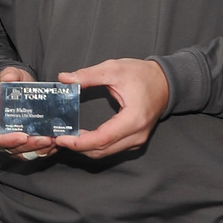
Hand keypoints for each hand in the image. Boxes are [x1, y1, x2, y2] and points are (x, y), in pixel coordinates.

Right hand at [0, 67, 58, 159]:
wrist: (19, 90)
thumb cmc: (10, 85)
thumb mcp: (10, 75)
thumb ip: (8, 74)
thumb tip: (9, 77)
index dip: (7, 140)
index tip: (23, 136)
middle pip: (10, 148)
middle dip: (29, 145)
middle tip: (45, 139)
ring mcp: (9, 141)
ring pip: (23, 153)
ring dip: (39, 149)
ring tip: (53, 140)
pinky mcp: (22, 144)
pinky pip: (32, 152)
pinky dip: (44, 150)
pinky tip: (55, 142)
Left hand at [53, 58, 169, 159]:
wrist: (164, 82)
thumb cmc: (142, 75)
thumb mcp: (114, 69)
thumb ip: (88, 75)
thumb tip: (64, 78)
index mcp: (134, 119)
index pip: (102, 139)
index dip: (80, 142)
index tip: (62, 138)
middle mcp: (137, 135)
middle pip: (102, 150)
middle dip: (78, 147)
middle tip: (58, 138)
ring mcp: (137, 140)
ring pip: (106, 153)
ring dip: (85, 148)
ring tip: (67, 138)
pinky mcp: (135, 140)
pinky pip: (111, 149)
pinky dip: (95, 146)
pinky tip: (82, 138)